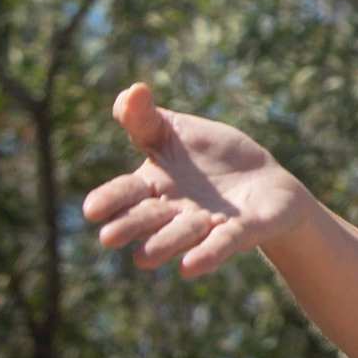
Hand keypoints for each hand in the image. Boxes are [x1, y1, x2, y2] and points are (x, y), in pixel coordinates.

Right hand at [81, 82, 312, 277]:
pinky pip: (221, 244)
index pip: (125, 194)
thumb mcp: (178, 131)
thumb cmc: (213, 158)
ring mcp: (205, 225)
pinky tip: (189, 266)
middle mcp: (173, 212)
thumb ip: (147, 118)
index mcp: (153, 187)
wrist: (266, 181)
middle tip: (109, 236)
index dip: (109, 200)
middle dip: (130, 226)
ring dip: (164, 244)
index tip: (91, 209)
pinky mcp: (239, 232)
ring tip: (142, 259)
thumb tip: (131, 91)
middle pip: (147, 219)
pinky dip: (207, 253)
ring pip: (181, 235)